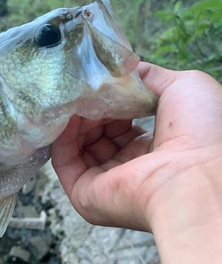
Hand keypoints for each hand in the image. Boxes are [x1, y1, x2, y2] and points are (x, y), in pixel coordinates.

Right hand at [51, 63, 221, 231]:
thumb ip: (149, 78)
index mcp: (152, 150)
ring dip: (73, 120)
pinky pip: (64, 163)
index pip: (119, 125)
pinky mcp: (84, 195)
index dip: (109, 102)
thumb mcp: (183, 87)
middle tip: (84, 89)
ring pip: (77, 147)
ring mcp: (104, 184)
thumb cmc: (201, 132)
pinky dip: (62, 138)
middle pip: (96, 135)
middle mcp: (127, 169)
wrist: (195, 174)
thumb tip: (124, 69)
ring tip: (74, 99)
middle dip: (89, 109)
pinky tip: (67, 116)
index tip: (101, 83)